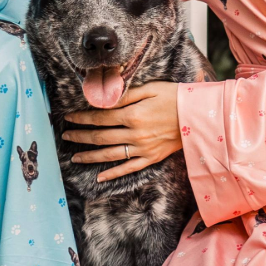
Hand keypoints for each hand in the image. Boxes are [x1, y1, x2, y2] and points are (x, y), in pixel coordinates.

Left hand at [62, 81, 181, 181]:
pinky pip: (128, 168)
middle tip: (65, 136)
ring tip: (74, 157)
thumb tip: (105, 99)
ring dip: (90, 156)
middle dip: (80, 136)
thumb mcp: (151, 89)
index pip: (100, 117)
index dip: (82, 118)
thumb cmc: (175, 97)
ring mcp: (142, 148)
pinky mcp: (151, 158)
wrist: (199, 116)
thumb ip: (126, 95)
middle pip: (101, 137)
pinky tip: (99, 176)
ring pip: (110, 154)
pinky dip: (113, 173)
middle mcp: (135, 134)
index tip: (69, 117)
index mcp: (133, 115)